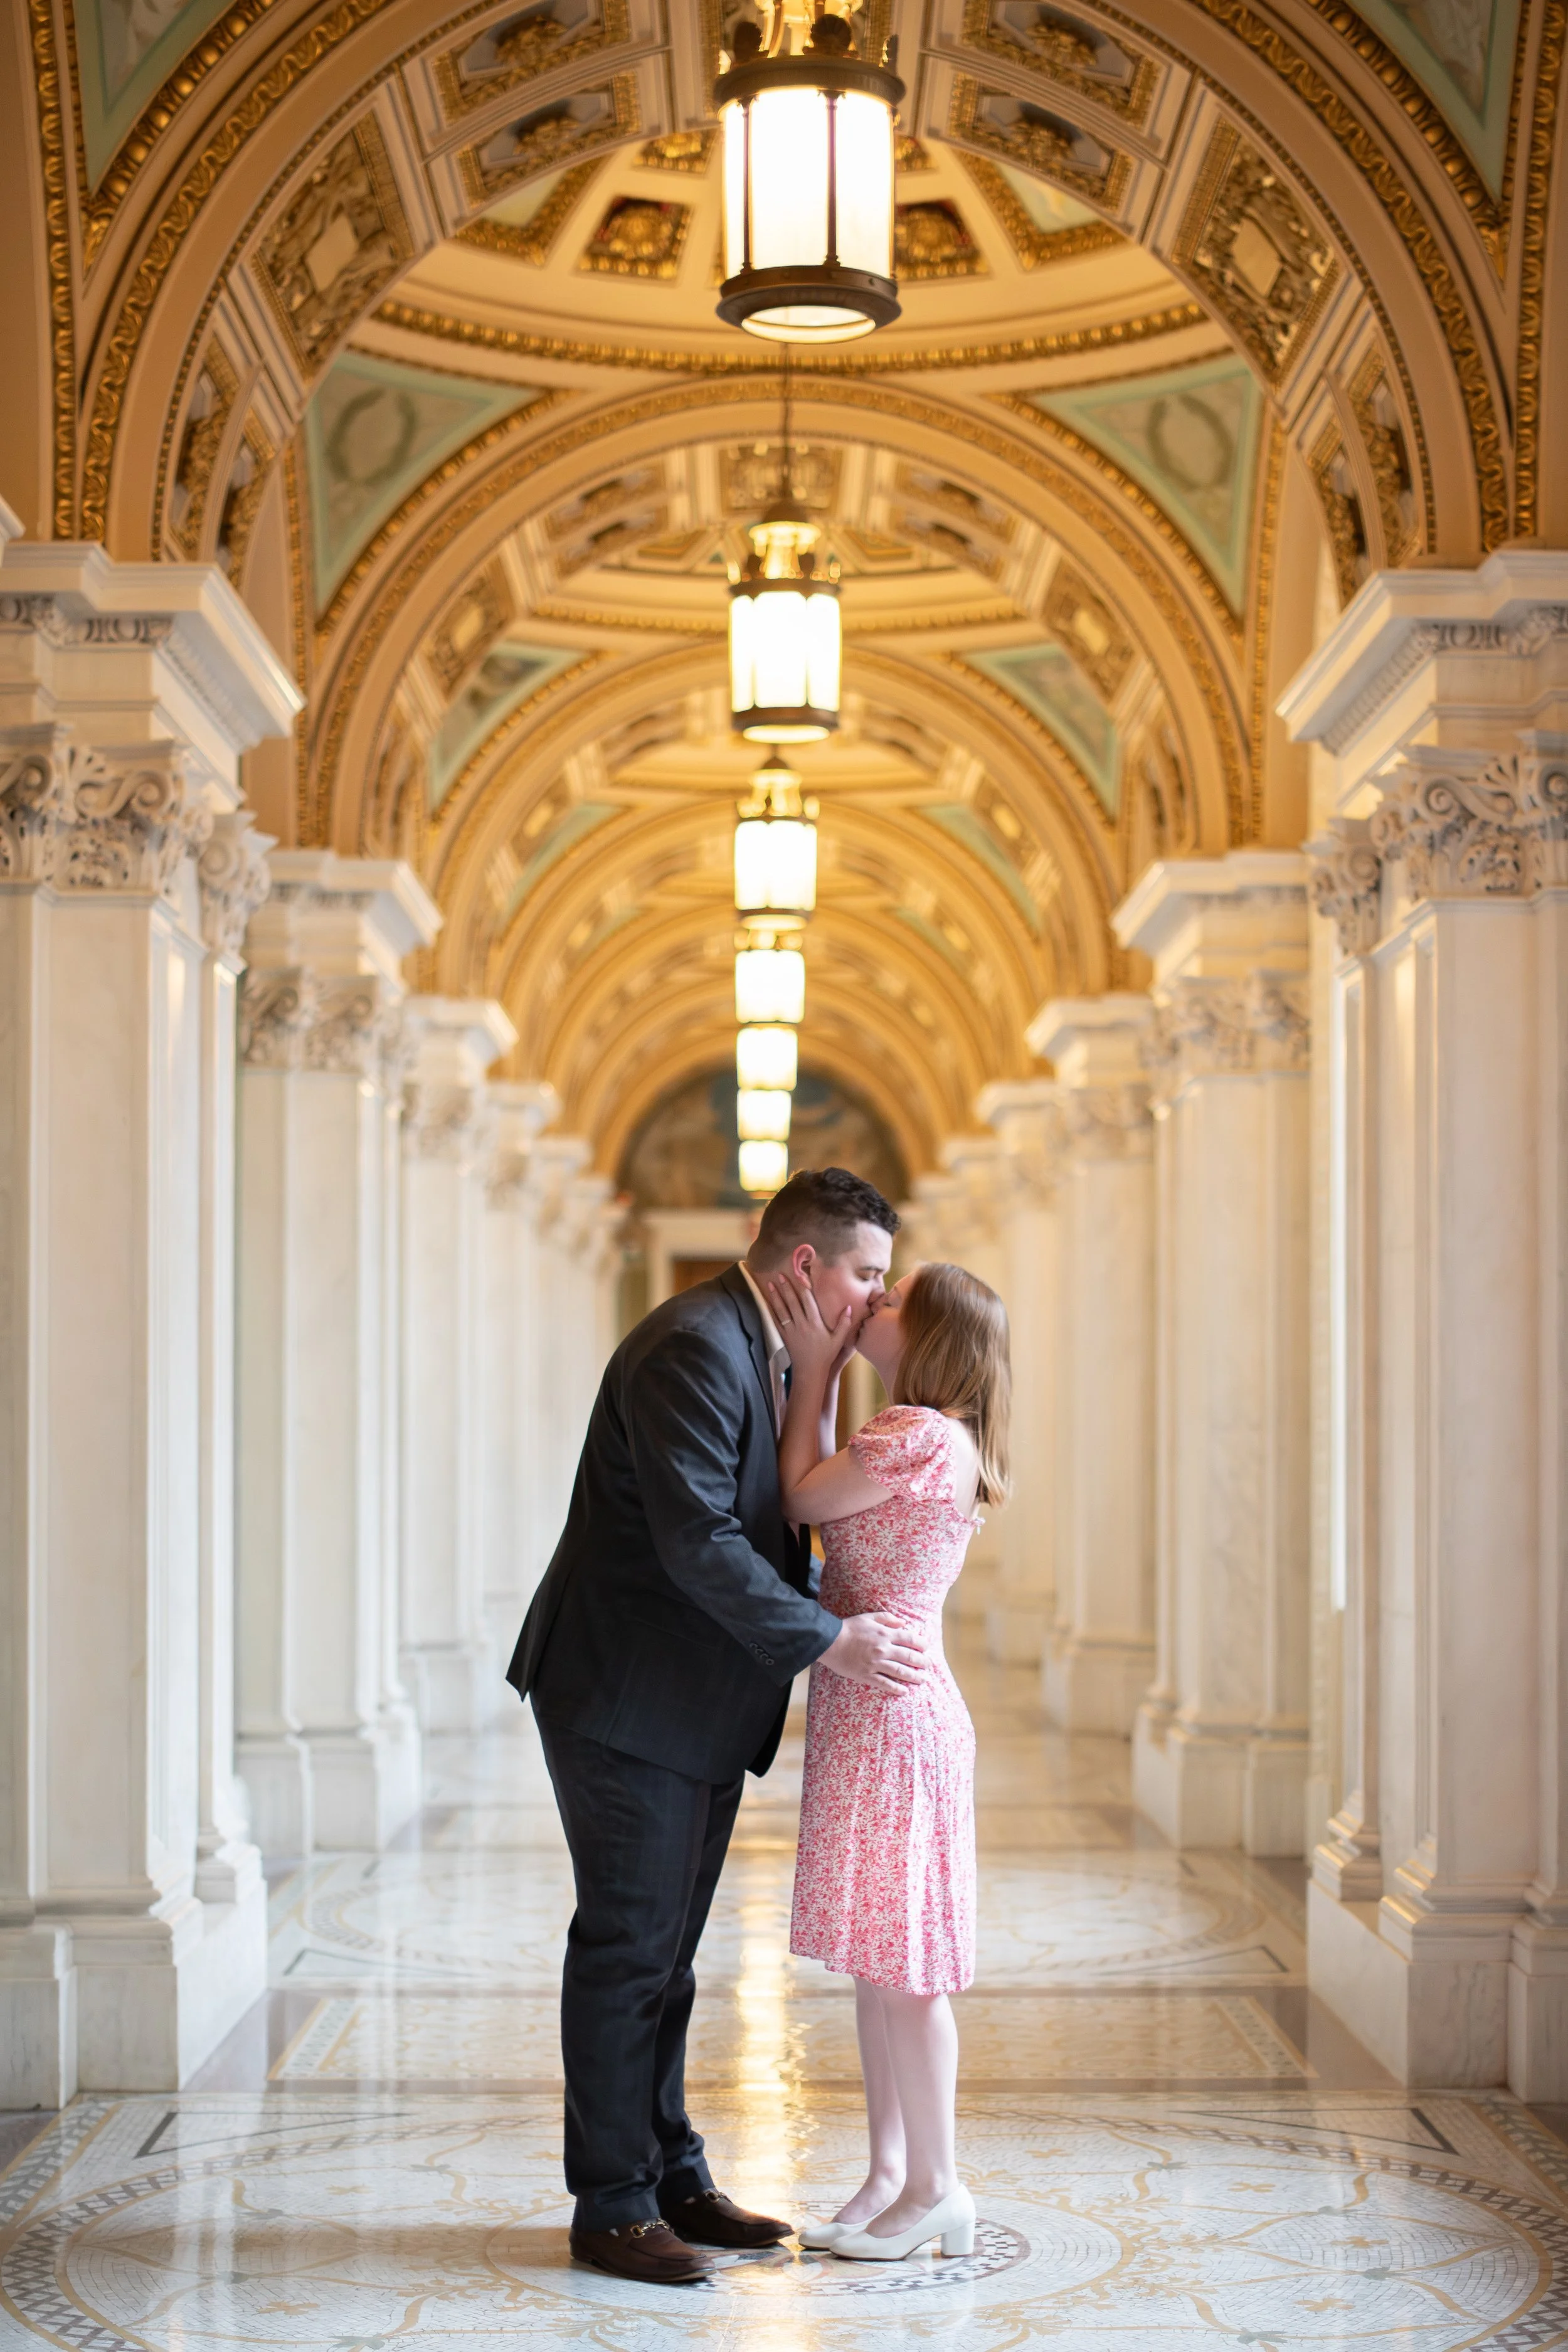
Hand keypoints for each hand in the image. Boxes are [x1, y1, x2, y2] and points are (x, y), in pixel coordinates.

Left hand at [766, 1267, 854, 1388]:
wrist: (810, 1371)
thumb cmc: (826, 1355)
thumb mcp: (838, 1340)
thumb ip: (844, 1323)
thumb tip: (848, 1307)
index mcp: (815, 1323)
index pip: (808, 1301)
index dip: (803, 1287)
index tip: (799, 1275)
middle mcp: (801, 1324)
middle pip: (792, 1302)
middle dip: (786, 1288)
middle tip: (780, 1274)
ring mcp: (791, 1330)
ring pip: (781, 1310)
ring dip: (775, 1296)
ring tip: (769, 1284)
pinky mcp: (784, 1336)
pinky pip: (775, 1321)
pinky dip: (770, 1311)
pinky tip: (767, 1302)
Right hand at [819, 1612, 930, 1693]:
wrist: (829, 1641)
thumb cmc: (849, 1628)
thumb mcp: (869, 1617)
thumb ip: (887, 1618)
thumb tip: (903, 1623)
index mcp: (885, 1634)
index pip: (910, 1639)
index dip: (921, 1644)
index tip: (927, 1647)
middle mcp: (883, 1649)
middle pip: (909, 1657)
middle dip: (922, 1662)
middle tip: (929, 1665)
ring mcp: (876, 1663)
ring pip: (900, 1672)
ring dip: (914, 1676)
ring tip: (922, 1680)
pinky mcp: (867, 1675)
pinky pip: (885, 1684)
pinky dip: (896, 1688)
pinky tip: (904, 1691)